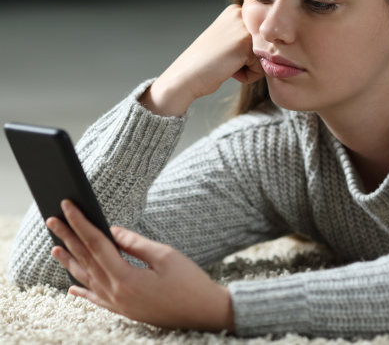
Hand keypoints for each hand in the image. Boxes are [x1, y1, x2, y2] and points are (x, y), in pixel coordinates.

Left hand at [46, 200, 233, 331]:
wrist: (204, 313)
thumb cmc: (189, 282)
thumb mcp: (164, 255)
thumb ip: (135, 243)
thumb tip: (112, 230)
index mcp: (126, 277)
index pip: (96, 243)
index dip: (81, 223)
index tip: (68, 207)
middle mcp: (116, 293)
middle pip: (86, 259)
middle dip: (68, 237)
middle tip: (52, 220)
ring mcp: (119, 305)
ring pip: (87, 279)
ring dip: (70, 261)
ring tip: (55, 247)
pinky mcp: (125, 311)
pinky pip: (96, 299)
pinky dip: (83, 290)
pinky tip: (72, 286)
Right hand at [140, 4, 263, 115]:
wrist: (185, 76)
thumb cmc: (206, 64)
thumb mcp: (228, 41)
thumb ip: (249, 37)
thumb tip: (281, 43)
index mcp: (236, 10)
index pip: (263, 37)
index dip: (248, 53)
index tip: (227, 53)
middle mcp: (241, 13)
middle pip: (267, 46)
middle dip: (251, 60)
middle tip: (225, 60)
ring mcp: (243, 27)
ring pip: (266, 57)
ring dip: (250, 68)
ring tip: (226, 65)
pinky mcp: (244, 44)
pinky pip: (261, 68)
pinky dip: (247, 76)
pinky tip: (227, 70)